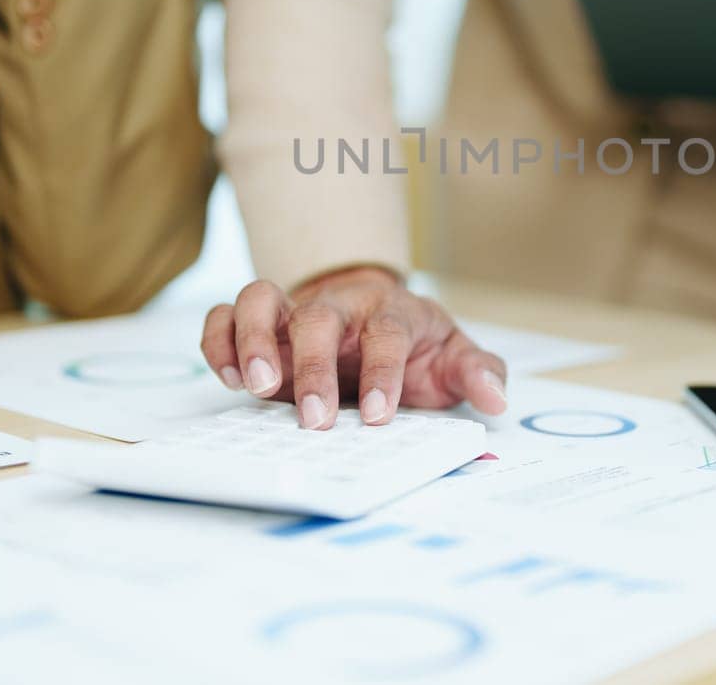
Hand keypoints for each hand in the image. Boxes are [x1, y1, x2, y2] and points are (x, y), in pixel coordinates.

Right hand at [200, 267, 507, 429]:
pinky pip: (225, 317)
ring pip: (260, 299)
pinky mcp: (261, 327)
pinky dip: (218, 341)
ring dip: (253, 339)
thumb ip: (477, 373)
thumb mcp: (453, 358)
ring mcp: (294, 312)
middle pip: (319, 318)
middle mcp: (338, 307)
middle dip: (314, 367)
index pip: (387, 335)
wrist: (378, 314)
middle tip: (315, 416)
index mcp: (390, 312)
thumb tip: (496, 398)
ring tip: (255, 386)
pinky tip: (229, 378)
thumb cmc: (415, 343)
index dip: (384, 374)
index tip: (379, 416)